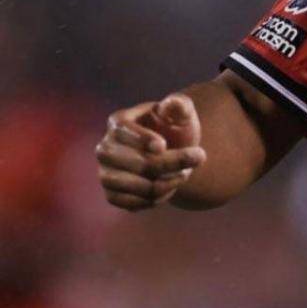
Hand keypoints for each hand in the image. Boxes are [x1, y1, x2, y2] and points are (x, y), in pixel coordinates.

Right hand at [96, 93, 206, 211]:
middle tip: (199, 157)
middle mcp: (106, 148)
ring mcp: (105, 173)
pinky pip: (132, 203)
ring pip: (133, 185)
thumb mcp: (182, 113)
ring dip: (166, 183)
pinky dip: (156, 199)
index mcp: (118, 122)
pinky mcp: (112, 194)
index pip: (123, 130)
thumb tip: (172, 104)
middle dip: (170, 163)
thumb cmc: (175, 128)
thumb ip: (179, 105)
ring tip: (185, 174)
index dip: (142, 139)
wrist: (173, 153)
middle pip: (135, 162)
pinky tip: (170, 187)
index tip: (162, 145)